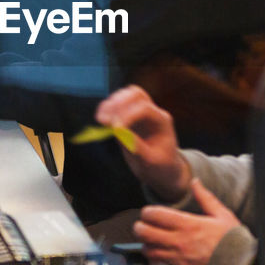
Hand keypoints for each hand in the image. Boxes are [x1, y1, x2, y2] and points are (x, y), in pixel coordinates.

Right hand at [96, 85, 189, 201]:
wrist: (163, 170)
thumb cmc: (160, 167)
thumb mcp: (150, 161)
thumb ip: (136, 146)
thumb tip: (119, 132)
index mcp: (162, 121)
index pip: (145, 108)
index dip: (128, 115)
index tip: (115, 128)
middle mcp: (152, 113)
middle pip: (136, 94)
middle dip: (119, 103)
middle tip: (104, 119)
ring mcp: (141, 113)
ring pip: (126, 95)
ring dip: (112, 104)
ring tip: (101, 119)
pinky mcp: (130, 117)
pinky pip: (119, 104)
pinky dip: (108, 108)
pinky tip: (101, 118)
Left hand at [134, 180, 241, 264]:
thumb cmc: (233, 242)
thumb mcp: (222, 214)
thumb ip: (205, 198)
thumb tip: (195, 182)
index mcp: (188, 225)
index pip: (155, 215)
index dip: (147, 212)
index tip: (149, 213)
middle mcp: (178, 242)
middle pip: (145, 233)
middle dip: (140, 227)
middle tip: (142, 226)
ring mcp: (177, 260)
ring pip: (148, 252)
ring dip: (147, 246)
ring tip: (153, 243)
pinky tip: (160, 261)